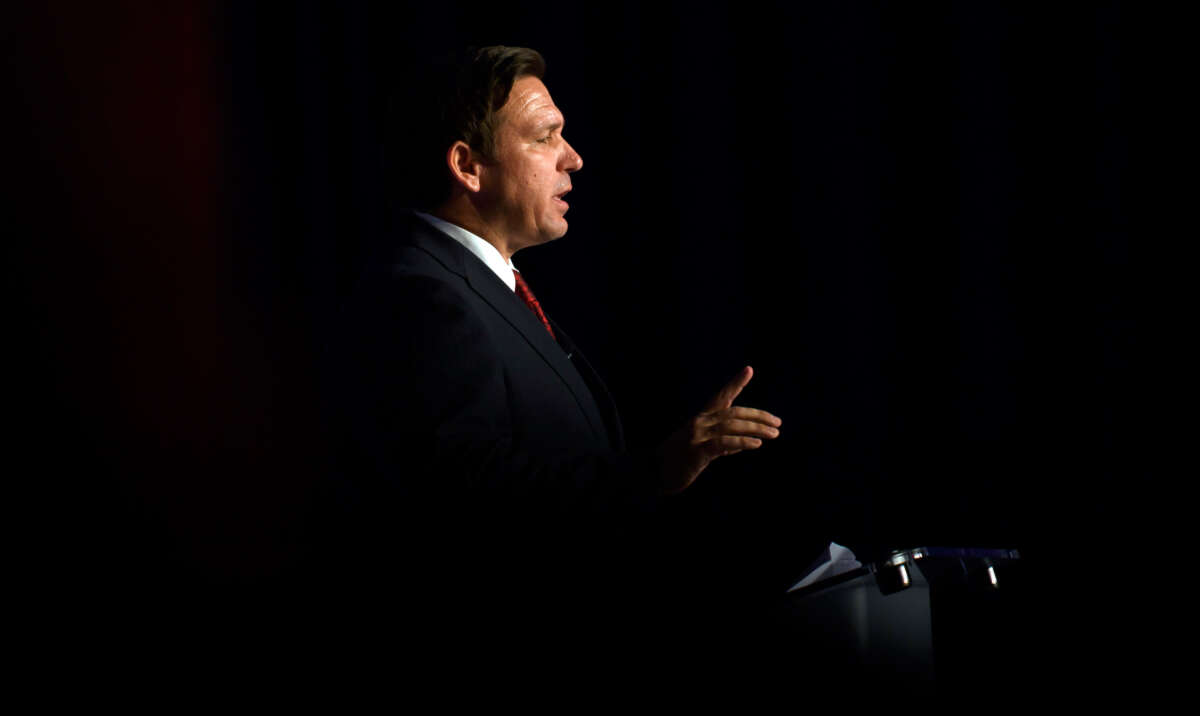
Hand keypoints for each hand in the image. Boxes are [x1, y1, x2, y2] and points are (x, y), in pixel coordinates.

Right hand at [657, 366, 781, 494]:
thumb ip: (722, 444)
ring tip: (773, 434)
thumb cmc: (679, 461)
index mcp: (701, 419)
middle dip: (758, 416)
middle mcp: (699, 422)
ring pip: (731, 426)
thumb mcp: (702, 449)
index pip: (721, 397)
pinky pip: (724, 443)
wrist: (654, 474)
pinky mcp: (697, 451)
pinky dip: (742, 442)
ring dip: (756, 429)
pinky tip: (757, 444)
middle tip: (777, 422)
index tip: (749, 370)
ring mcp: (697, 436)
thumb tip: (743, 443)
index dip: (735, 383)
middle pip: (734, 412)